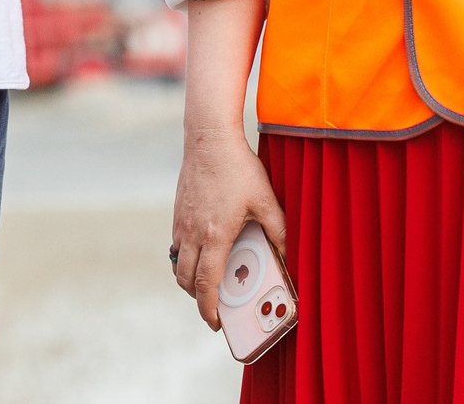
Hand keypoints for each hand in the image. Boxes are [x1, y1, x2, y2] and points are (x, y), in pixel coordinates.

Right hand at [171, 129, 285, 331]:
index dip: (209, 309)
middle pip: (187, 281)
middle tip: (215, 306)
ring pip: (179, 265)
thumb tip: (287, 254)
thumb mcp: (266, 200)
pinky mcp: (177, 214)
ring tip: (208, 284)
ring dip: (190, 281)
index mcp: (215, 235)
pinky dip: (185, 260)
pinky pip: (176, 247)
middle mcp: (193, 233)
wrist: (209, 140)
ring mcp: (181, 223)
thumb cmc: (239, 168)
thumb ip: (278, 230)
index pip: (206, 284)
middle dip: (199, 300)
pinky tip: (201, 254)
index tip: (215, 322)